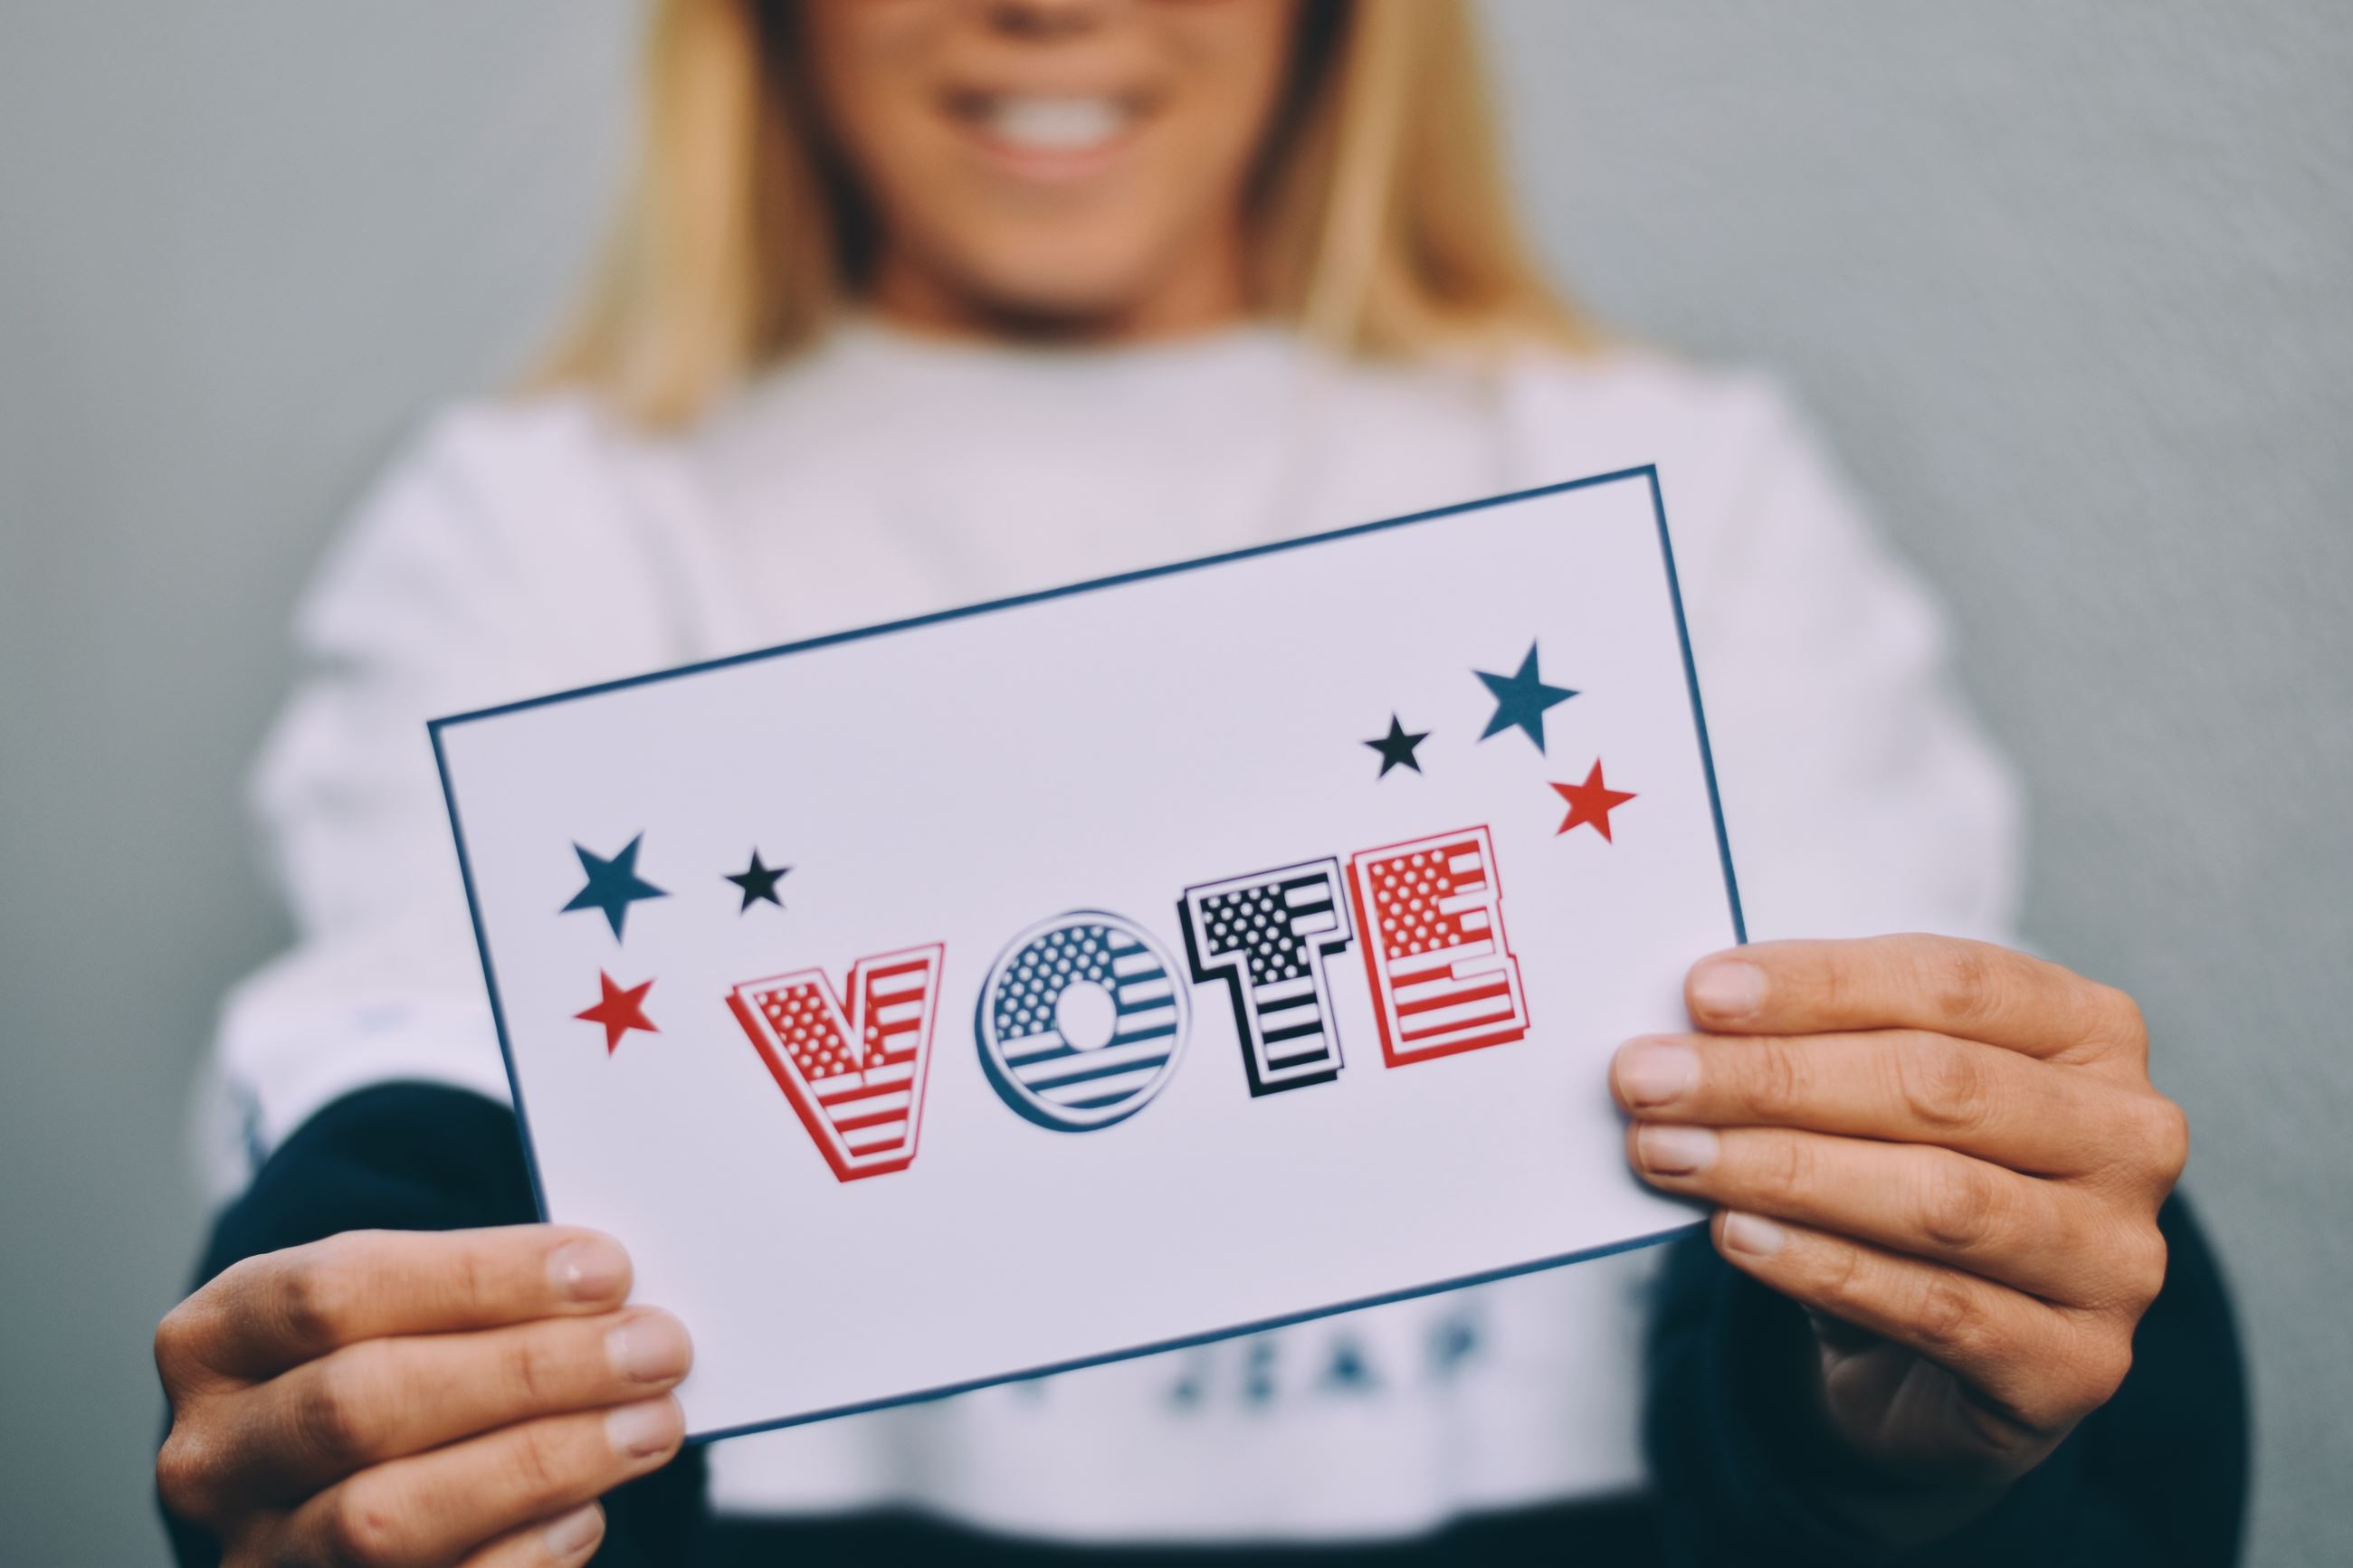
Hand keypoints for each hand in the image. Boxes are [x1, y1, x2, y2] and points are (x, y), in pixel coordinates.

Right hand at [156, 1226, 690, 1566]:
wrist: (344, 1479)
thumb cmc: (395, 1364)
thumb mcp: (398, 1310)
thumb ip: (476, 1297)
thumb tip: (608, 1298)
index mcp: (213, 1339)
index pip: (334, 1292)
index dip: (479, 1278)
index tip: (605, 1270)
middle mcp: (214, 1455)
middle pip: (362, 1403)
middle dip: (528, 1371)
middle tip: (655, 1347)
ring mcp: (254, 1555)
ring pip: (386, 1517)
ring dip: (542, 1463)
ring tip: (652, 1424)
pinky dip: (521, 1556)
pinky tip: (589, 1512)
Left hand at [1614, 937, 2185, 1502]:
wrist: (1940, 1361)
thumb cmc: (1901, 1181)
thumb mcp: (1872, 1092)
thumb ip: (1815, 1043)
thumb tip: (1688, 1023)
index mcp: (2089, 1032)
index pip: (1953, 984)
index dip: (1821, 984)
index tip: (1699, 993)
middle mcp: (2129, 1136)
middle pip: (1938, 1087)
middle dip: (1774, 1079)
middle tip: (1647, 1079)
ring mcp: (2118, 1258)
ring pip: (1937, 1199)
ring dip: (1781, 1169)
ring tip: (1669, 1153)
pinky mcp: (2077, 1365)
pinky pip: (1935, 1306)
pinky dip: (1821, 1265)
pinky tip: (1734, 1235)